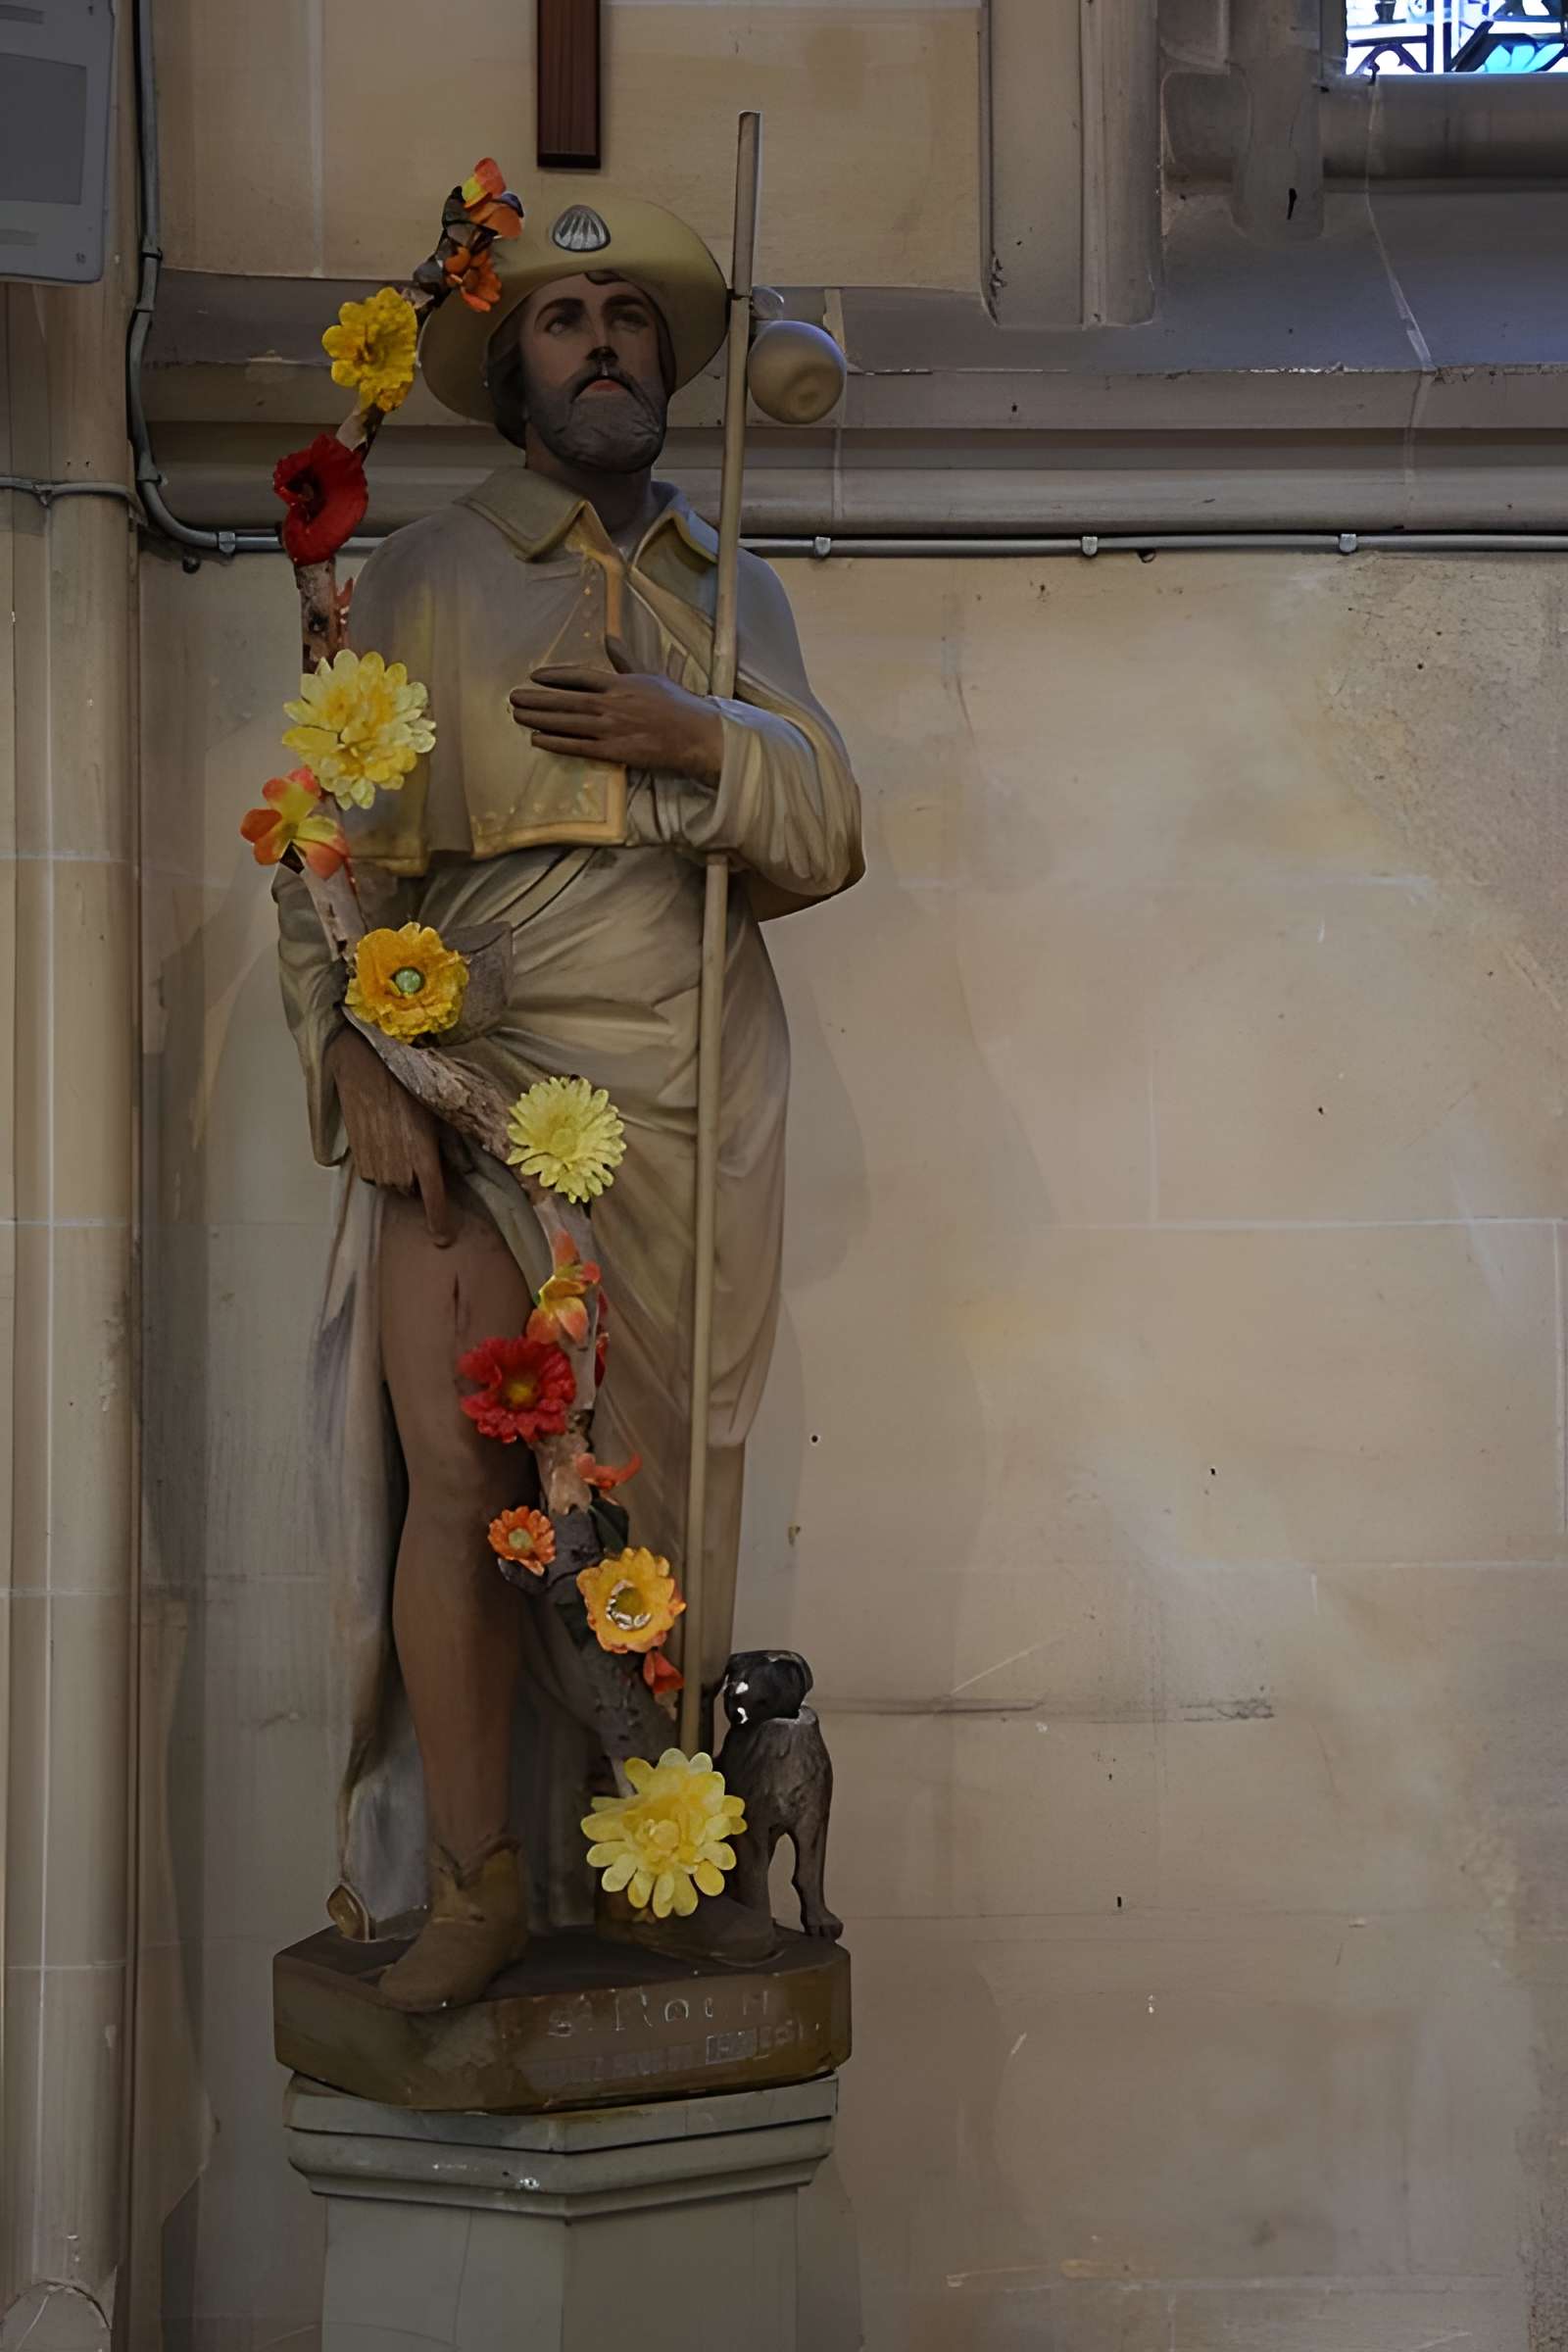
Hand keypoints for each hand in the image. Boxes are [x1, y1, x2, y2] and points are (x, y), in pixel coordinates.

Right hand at [327, 1027, 452, 1246]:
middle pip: (414, 1191)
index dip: (440, 1222)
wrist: (364, 1069)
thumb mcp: (437, 1113)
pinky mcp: (359, 1163)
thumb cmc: (406, 1086)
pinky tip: (381, 1138)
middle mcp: (401, 1171)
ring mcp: (377, 1169)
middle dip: (418, 1177)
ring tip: (397, 1137)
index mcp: (424, 1159)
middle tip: (415, 1146)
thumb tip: (466, 1169)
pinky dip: (381, 1164)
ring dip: (399, 1170)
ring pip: (394, 1183)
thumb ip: (453, 1146)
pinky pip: (375, 1175)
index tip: (443, 1238)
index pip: (434, 1202)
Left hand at [508, 634, 724, 784]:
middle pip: (566, 700)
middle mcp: (612, 704)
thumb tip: (609, 636)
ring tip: (518, 716)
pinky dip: (557, 743)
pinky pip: (579, 746)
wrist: (696, 735)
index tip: (535, 676)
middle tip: (513, 698)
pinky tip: (538, 739)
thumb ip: (625, 659)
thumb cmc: (677, 705)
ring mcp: (612, 728)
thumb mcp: (650, 675)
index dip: (555, 676)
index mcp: (620, 683)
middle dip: (537, 699)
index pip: (579, 676)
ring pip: (568, 722)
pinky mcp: (615, 751)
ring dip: (540, 719)